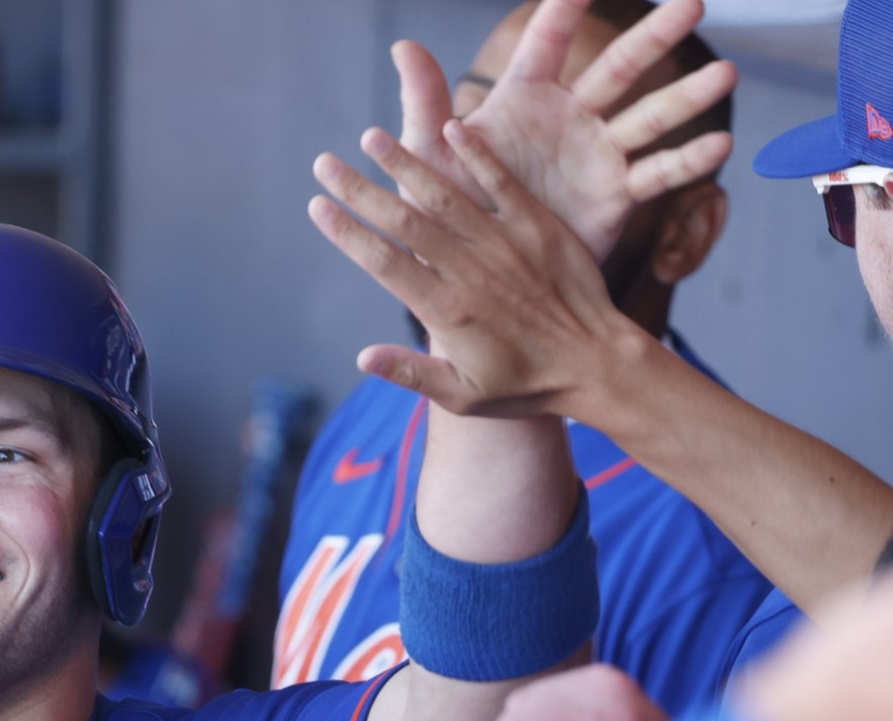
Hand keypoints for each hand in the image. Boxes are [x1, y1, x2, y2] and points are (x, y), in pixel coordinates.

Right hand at [309, 120, 652, 417]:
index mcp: (446, 310)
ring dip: (406, 164)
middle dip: (359, 190)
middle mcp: (470, 271)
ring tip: (372, 137)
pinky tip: (451, 128)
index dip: (346, 233)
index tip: (317, 207)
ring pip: (445, 195)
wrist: (598, 364)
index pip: (383, 263)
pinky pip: (502, 183)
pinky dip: (477, 155)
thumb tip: (360, 358)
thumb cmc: (526, 384)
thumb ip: (411, 373)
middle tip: (324, 163)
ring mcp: (504, 244)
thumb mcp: (462, 396)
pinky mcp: (538, 227)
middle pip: (403, 221)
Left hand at [391, 0, 735, 261]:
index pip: (547, 44)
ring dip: (688, 97)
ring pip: (650, 116)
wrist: (475, 270)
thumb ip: (425, 104)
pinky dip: (688, 162)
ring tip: (726, 74)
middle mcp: (569, 118)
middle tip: (694, 2)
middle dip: (655, 37)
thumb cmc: (445, 207)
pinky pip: (657, 174)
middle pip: (618, 68)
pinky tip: (721, 146)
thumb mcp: (430, 158)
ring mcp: (598, 154)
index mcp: (523, 101)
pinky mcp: (616, 194)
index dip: (566, 10)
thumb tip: (405, 46)